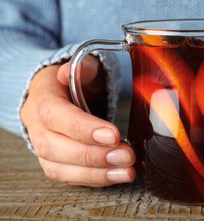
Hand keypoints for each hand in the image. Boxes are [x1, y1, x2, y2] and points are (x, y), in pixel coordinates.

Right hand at [20, 56, 135, 186]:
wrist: (64, 93)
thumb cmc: (77, 80)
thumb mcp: (84, 66)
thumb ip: (85, 68)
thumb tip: (76, 70)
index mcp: (42, 95)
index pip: (54, 114)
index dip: (82, 128)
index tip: (114, 135)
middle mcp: (35, 123)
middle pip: (53, 146)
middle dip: (93, 155)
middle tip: (126, 156)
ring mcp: (42, 145)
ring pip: (58, 168)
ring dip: (96, 173)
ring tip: (126, 172)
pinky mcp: (53, 161)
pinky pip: (68, 177)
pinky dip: (95, 179)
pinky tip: (117, 175)